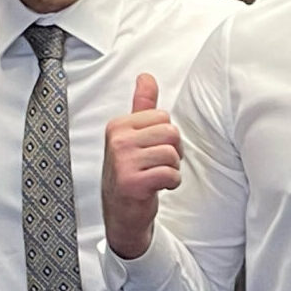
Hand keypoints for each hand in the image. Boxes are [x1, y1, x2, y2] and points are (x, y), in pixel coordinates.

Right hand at [102, 73, 180, 259]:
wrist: (121, 213)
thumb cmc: (131, 173)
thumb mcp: (133, 137)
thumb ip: (142, 106)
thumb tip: (146, 77)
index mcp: (118, 125)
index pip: (164, 117)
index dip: (167, 136)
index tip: (153, 151)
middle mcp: (117, 141)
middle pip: (171, 133)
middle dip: (173, 152)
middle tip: (158, 165)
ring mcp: (123, 161)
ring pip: (172, 154)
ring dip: (172, 169)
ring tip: (157, 176)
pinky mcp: (132, 182)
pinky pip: (170, 173)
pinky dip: (171, 183)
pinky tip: (157, 187)